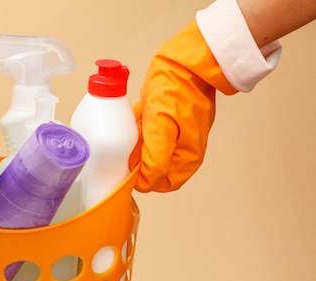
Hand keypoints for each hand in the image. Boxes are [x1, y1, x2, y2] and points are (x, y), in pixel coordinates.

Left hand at [129, 20, 236, 191]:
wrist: (185, 61)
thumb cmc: (177, 91)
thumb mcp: (162, 129)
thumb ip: (156, 159)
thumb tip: (147, 182)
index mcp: (187, 158)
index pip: (160, 183)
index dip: (142, 178)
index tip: (128, 165)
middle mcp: (184, 151)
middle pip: (154, 169)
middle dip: (139, 160)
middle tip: (130, 144)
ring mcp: (177, 136)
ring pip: (150, 152)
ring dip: (138, 144)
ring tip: (135, 128)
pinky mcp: (169, 123)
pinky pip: (150, 135)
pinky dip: (140, 130)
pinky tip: (137, 118)